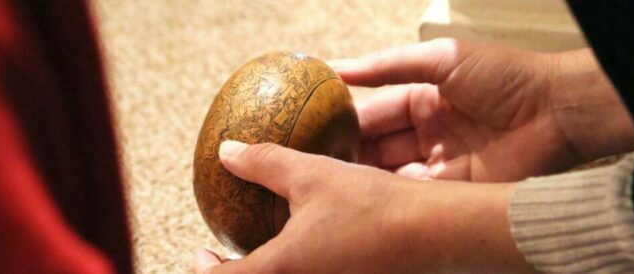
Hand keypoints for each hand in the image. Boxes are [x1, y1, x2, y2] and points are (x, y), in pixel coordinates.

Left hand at [194, 141, 532, 273]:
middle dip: (239, 273)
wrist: (433, 231)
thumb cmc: (371, 204)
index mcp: (283, 269)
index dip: (204, 269)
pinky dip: (300, 267)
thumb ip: (264, 163)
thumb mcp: (312, 175)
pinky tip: (314, 249)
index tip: (201, 253)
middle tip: (230, 256)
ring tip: (272, 249)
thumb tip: (228, 151)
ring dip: (272, 269)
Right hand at [333, 39, 633, 181]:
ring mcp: (440, 163)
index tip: (311, 132)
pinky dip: (392, 196)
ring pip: (391, 174)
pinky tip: (366, 198)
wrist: (557, 112)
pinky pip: (415, 194)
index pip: (374, 114)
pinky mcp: (455, 189)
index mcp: (423, 99)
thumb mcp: (440, 59)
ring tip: (331, 186)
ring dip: (366, 180)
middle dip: (349, 157)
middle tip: (313, 167)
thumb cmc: (503, 76)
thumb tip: (338, 67)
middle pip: (378, 148)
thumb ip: (389, 65)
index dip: (344, 123)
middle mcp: (428, 133)